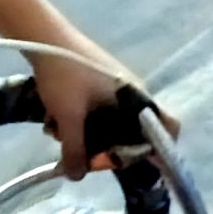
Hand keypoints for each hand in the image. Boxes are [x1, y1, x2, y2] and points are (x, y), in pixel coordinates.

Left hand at [27, 33, 170, 179]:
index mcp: (137, 99)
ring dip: (86, 135)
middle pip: (132, 135)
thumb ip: (75, 150)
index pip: (169, 128)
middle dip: (106, 149)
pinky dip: (78, 121)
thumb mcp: (69, 117)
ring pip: (109, 126)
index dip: (159, 152)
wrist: (43, 37)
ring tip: (58, 130)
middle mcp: (132, 96)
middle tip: (82, 157)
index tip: (132, 165)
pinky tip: (54, 119)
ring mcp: (115, 90)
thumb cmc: (66, 74)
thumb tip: (77, 177)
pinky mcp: (98, 87)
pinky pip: (96, 114)